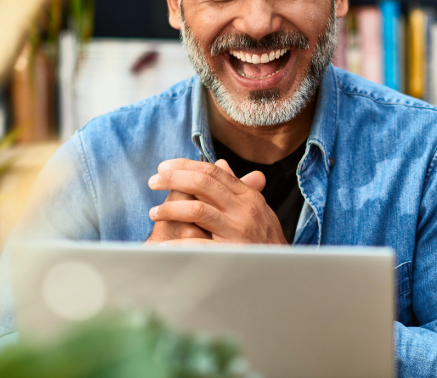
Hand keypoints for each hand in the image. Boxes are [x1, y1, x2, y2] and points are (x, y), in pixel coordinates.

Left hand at [148, 158, 286, 244]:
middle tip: (153, 182)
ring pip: (198, 210)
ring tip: (154, 213)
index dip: (186, 166)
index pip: (214, 172)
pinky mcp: (232, 253)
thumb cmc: (266, 239)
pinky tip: (163, 247)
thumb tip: (220, 164)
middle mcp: (244, 209)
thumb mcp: (256, 208)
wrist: (283, 271)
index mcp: (248, 196)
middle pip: (203, 183)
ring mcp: (238, 231)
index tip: (164, 167)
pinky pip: (199, 245)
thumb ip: (237, 187)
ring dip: (170, 209)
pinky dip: (177, 246)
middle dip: (173, 179)